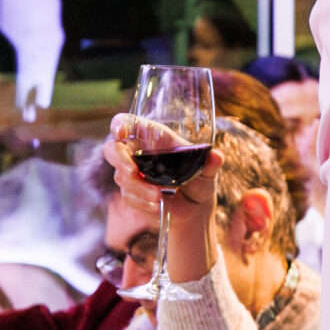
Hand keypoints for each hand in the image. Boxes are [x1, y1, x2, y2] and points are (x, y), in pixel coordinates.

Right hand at [106, 115, 217, 284]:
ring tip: (160, 195)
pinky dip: (142, 202)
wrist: (194, 207)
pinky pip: (128, 197)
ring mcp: (132, 173)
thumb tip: (216, 156)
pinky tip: (157, 205)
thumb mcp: (207, 170)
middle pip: (112, 149)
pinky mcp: (130, 193)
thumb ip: (210, 163)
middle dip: (120, 160)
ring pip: (122, 177)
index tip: (121, 132)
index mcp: (154, 136)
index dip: (120, 124)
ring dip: (140, 188)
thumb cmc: (199, 179)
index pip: (127, 122)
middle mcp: (138, 153)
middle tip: (132, 172)